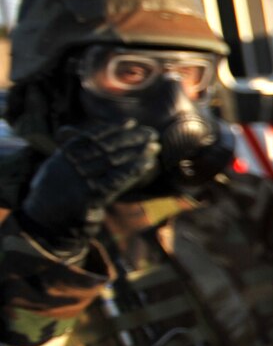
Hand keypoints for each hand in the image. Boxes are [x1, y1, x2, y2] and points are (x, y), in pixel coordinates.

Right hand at [18, 122, 160, 253]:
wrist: (44, 222)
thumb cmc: (53, 194)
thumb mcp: (55, 169)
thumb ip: (69, 152)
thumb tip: (77, 132)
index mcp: (62, 156)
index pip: (90, 138)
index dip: (112, 129)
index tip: (131, 123)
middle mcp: (70, 165)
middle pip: (105, 147)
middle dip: (131, 138)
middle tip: (151, 132)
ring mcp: (80, 181)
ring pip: (113, 161)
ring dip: (137, 152)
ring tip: (155, 145)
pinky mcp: (92, 196)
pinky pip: (117, 180)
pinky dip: (134, 170)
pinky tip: (148, 163)